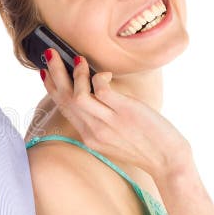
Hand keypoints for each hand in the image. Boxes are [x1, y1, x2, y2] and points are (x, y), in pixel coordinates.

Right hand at [40, 50, 191, 180]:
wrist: (169, 162)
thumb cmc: (148, 147)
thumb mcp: (115, 139)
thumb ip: (102, 122)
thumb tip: (98, 95)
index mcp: (89, 136)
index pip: (64, 108)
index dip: (51, 88)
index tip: (44, 71)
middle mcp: (93, 130)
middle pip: (65, 99)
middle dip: (55, 74)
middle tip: (49, 53)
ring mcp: (107, 122)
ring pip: (78, 95)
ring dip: (74, 75)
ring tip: (78, 59)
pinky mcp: (123, 113)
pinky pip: (101, 90)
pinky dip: (99, 77)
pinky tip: (106, 73)